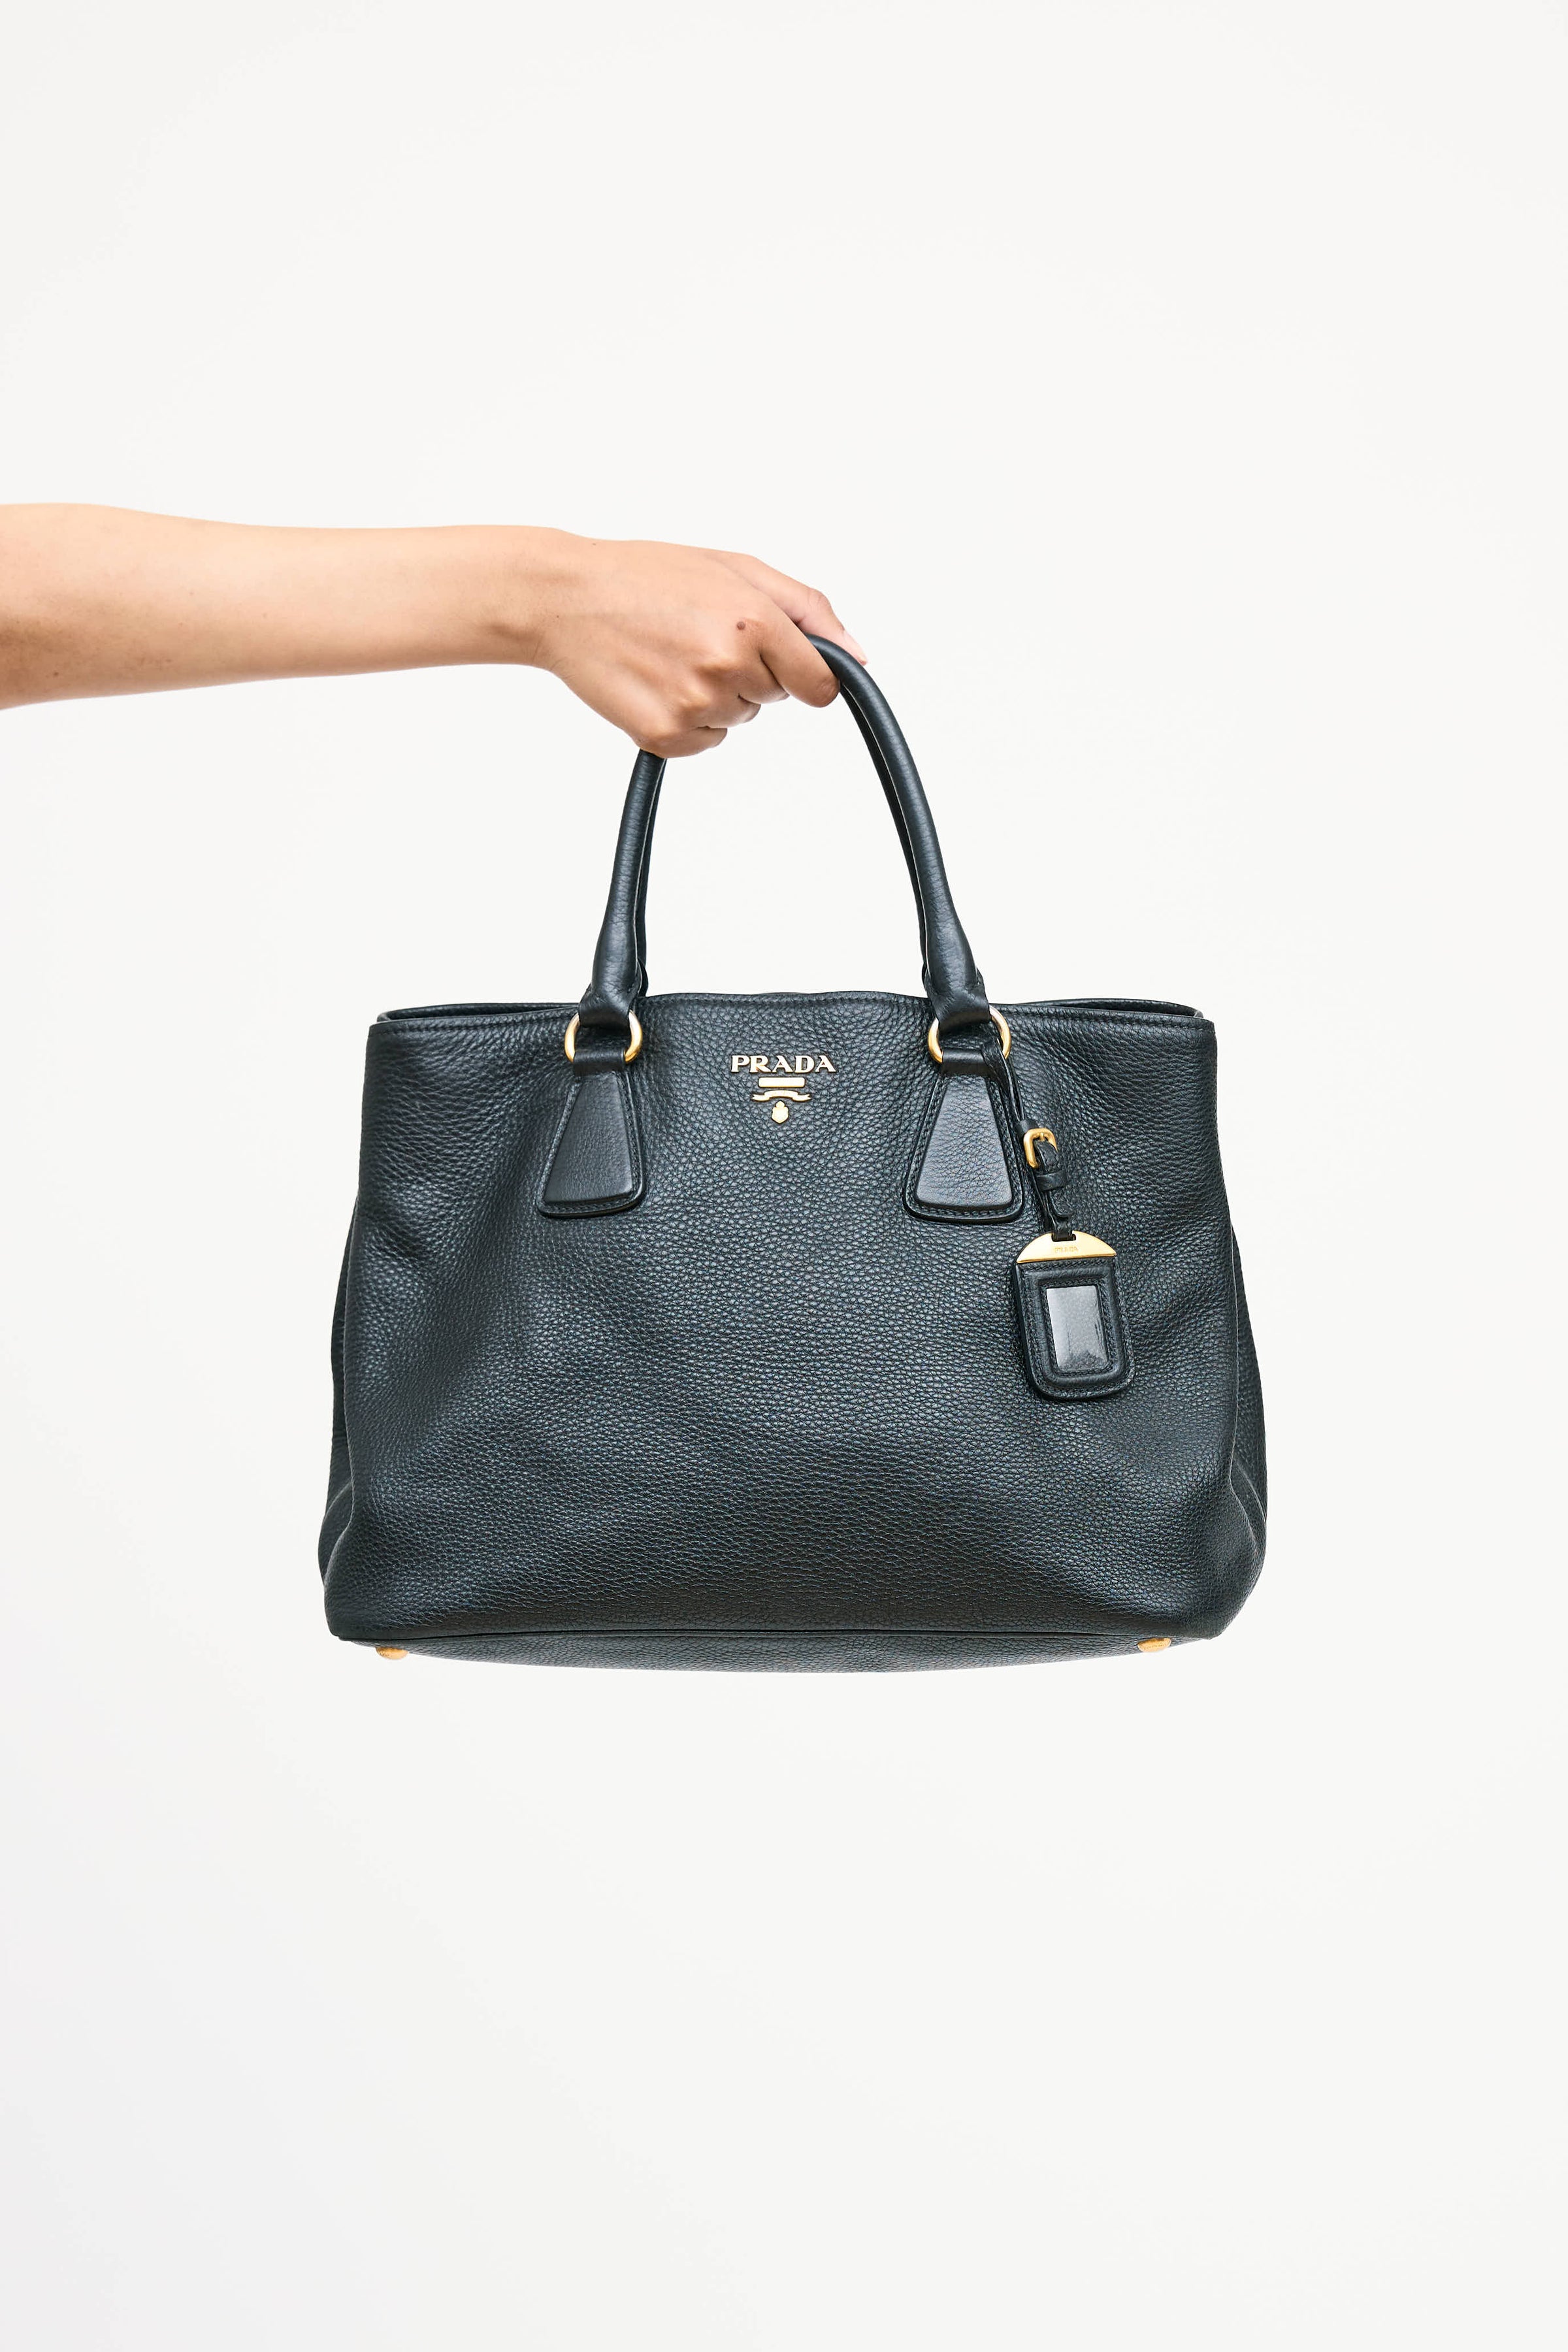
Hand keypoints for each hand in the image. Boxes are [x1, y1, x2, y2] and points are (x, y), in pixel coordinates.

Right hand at [514, 532, 865, 757]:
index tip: (783, 663)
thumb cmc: (647, 577)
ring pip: (739, 718)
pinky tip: (656, 682)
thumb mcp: (735, 568)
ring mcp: (695, 705)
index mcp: (754, 620)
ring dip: (716, 694)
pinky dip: (687, 721)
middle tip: (698, 634)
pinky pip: (705, 741)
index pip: (821, 683)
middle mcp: (729, 665)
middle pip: (775, 698)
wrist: (565, 599)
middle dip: (752, 671)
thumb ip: (806, 609)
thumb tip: (856, 656)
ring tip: (671, 654)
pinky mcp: (664, 736)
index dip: (805, 674)